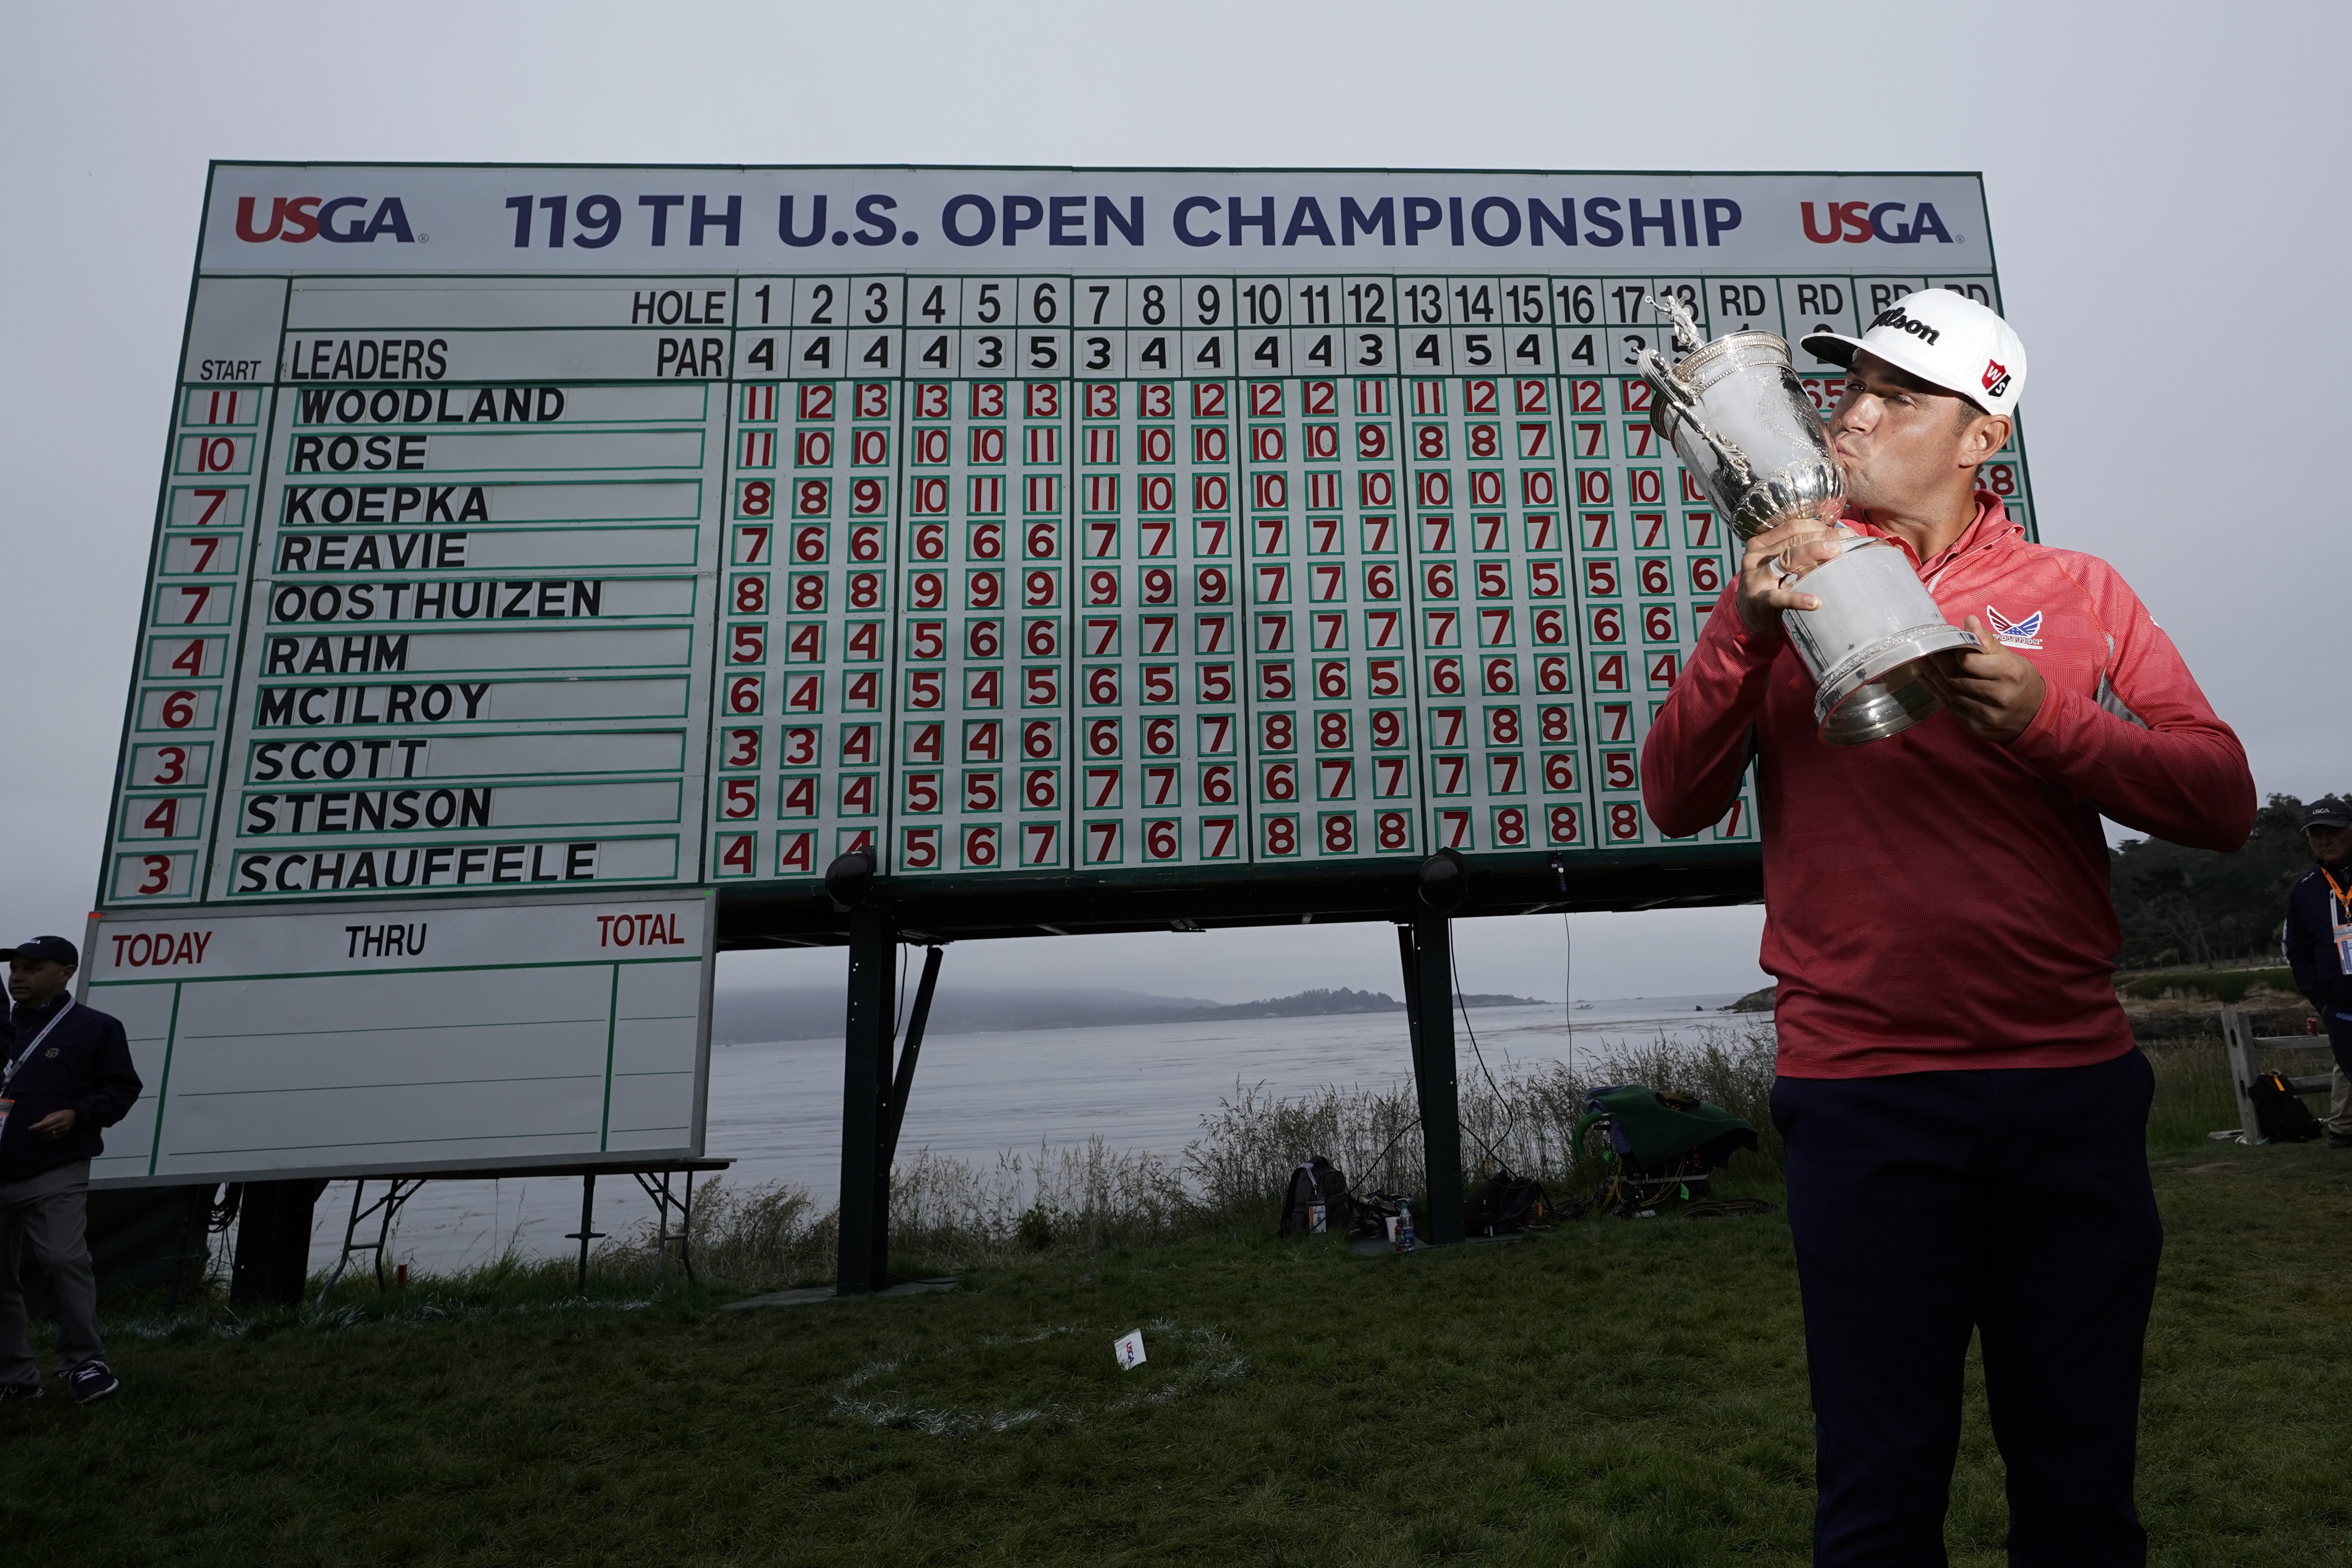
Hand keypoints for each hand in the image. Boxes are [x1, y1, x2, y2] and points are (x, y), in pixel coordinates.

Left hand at [29, 1108, 74, 1139]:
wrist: (74, 1116)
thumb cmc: (61, 1113)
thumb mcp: (53, 1114)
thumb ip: (44, 1120)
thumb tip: (34, 1126)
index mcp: (58, 1118)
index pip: (45, 1124)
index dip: (36, 1127)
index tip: (29, 1128)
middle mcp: (61, 1124)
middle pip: (46, 1130)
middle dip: (38, 1131)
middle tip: (32, 1131)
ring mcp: (63, 1130)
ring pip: (49, 1135)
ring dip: (41, 1135)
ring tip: (37, 1133)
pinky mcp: (64, 1134)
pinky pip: (52, 1138)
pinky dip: (46, 1137)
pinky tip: (42, 1135)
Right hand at [1736, 514, 1845, 638]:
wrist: (1749, 617)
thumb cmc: (1769, 586)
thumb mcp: (1776, 563)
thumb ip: (1795, 550)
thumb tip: (1833, 539)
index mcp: (1760, 543)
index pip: (1791, 527)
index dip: (1818, 526)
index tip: (1842, 531)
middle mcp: (1755, 558)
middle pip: (1792, 541)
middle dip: (1821, 538)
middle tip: (1845, 540)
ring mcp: (1756, 579)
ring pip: (1786, 561)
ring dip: (1812, 554)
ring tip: (1835, 554)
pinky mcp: (1760, 602)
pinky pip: (1780, 598)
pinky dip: (1798, 599)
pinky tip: (1815, 601)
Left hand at [1920, 616, 2046, 743]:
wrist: (2034, 717)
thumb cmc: (2021, 682)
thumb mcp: (2011, 659)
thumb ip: (1987, 641)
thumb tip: (1968, 621)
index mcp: (2009, 674)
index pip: (1969, 662)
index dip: (1955, 652)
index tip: (1946, 644)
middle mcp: (1998, 695)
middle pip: (1956, 677)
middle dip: (1938, 663)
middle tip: (1926, 650)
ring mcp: (1985, 714)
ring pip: (1950, 692)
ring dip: (1933, 676)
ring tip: (1922, 662)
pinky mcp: (1975, 726)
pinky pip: (1950, 706)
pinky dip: (1936, 691)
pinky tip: (1927, 679)